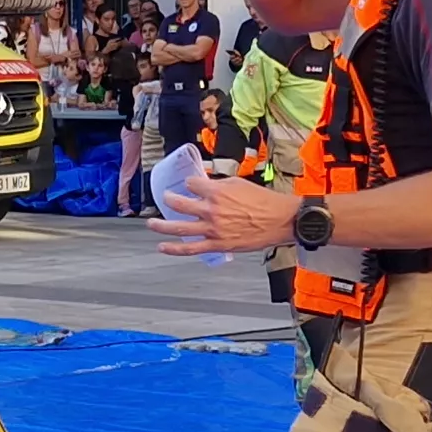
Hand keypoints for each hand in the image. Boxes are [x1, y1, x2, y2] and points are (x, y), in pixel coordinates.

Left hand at [155, 167, 299, 255]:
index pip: (191, 184)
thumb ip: (219, 184)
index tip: (191, 186)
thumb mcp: (239, 183)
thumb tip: (206, 185)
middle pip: (179, 203)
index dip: (190, 184)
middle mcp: (211, 209)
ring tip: (151, 223)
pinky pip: (191, 248)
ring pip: (178, 227)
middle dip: (169, 199)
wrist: (279, 220)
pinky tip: (163, 247)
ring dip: (161, 225)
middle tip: (166, 198)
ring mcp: (212, 229)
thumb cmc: (263, 201)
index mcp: (217, 191)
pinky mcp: (217, 244)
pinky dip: (174, 249)